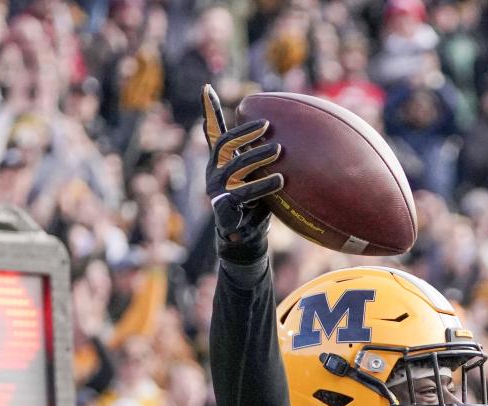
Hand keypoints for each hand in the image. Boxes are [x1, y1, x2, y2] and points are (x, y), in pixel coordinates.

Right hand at [202, 84, 283, 241]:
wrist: (244, 236)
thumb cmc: (252, 203)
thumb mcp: (253, 175)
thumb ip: (254, 156)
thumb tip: (271, 133)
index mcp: (219, 162)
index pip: (214, 132)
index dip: (209, 111)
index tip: (207, 87)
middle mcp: (214, 172)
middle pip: (226, 145)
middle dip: (246, 134)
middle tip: (268, 126)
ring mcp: (216, 190)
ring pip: (236, 168)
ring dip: (258, 157)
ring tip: (279, 150)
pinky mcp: (223, 207)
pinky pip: (244, 193)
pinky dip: (263, 185)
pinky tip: (281, 180)